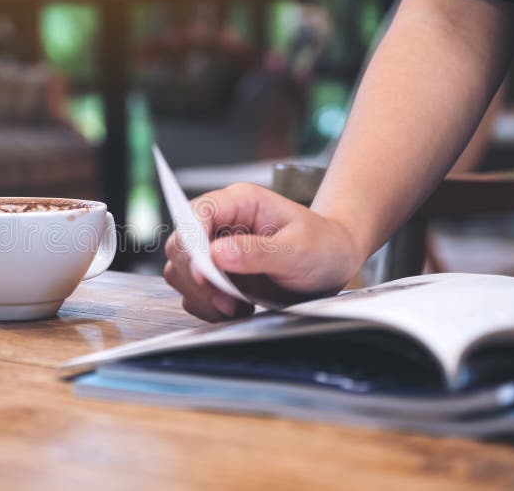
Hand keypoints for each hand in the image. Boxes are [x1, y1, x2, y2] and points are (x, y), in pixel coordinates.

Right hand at [163, 183, 363, 321]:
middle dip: (197, 278)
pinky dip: (208, 308)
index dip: (192, 243)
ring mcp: (216, 250)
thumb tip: (218, 254)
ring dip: (202, 296)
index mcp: (238, 203)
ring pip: (180, 272)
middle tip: (228, 299)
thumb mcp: (299, 248)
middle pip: (180, 246)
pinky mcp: (218, 276)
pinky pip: (193, 294)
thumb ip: (258, 252)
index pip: (195, 214)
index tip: (205, 272)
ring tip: (237, 307)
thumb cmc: (323, 245)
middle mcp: (221, 224)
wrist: (334, 262)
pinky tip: (238, 310)